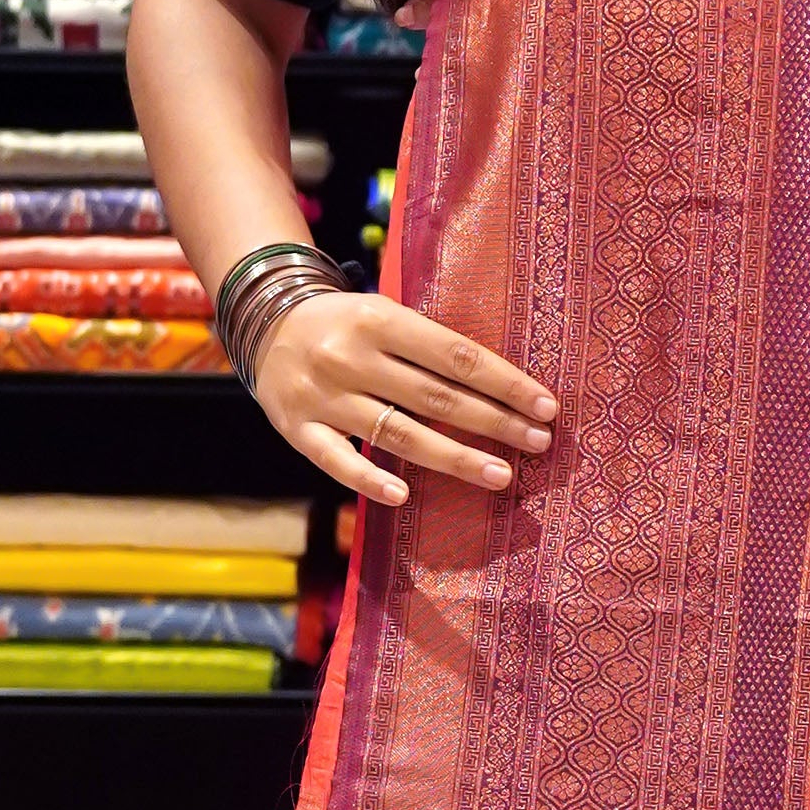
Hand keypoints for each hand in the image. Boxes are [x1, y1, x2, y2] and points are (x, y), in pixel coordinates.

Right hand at [251, 283, 557, 507]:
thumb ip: (428, 346)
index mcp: (380, 318)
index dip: (505, 382)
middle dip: (494, 421)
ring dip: (454, 457)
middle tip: (540, 443)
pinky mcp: (298, 428)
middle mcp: (351, 356)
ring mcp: (323, 395)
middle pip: (436, 396)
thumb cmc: (347, 324)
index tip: (545, 406)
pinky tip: (403, 496)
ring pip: (398, 433)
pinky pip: (337, 461)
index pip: (456, 355)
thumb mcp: (384, 313)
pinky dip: (368, 480)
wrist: (264, 322)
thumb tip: (501, 386)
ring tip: (501, 474)